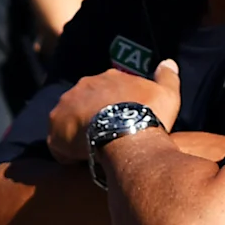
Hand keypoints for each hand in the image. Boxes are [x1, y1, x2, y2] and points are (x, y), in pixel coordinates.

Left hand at [45, 60, 181, 164]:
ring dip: (77, 132)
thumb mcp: (166, 93)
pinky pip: (58, 144)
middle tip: (106, 135)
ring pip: (68, 121)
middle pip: (84, 102)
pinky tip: (81, 162)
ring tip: (92, 150)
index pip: (107, 89)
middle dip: (92, 116)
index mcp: (108, 78)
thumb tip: (168, 62)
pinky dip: (67, 153)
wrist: (126, 133)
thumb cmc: (148, 114)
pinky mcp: (55, 132)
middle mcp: (83, 86)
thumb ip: (167, 77)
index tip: (120, 119)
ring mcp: (66, 107)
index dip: (113, 105)